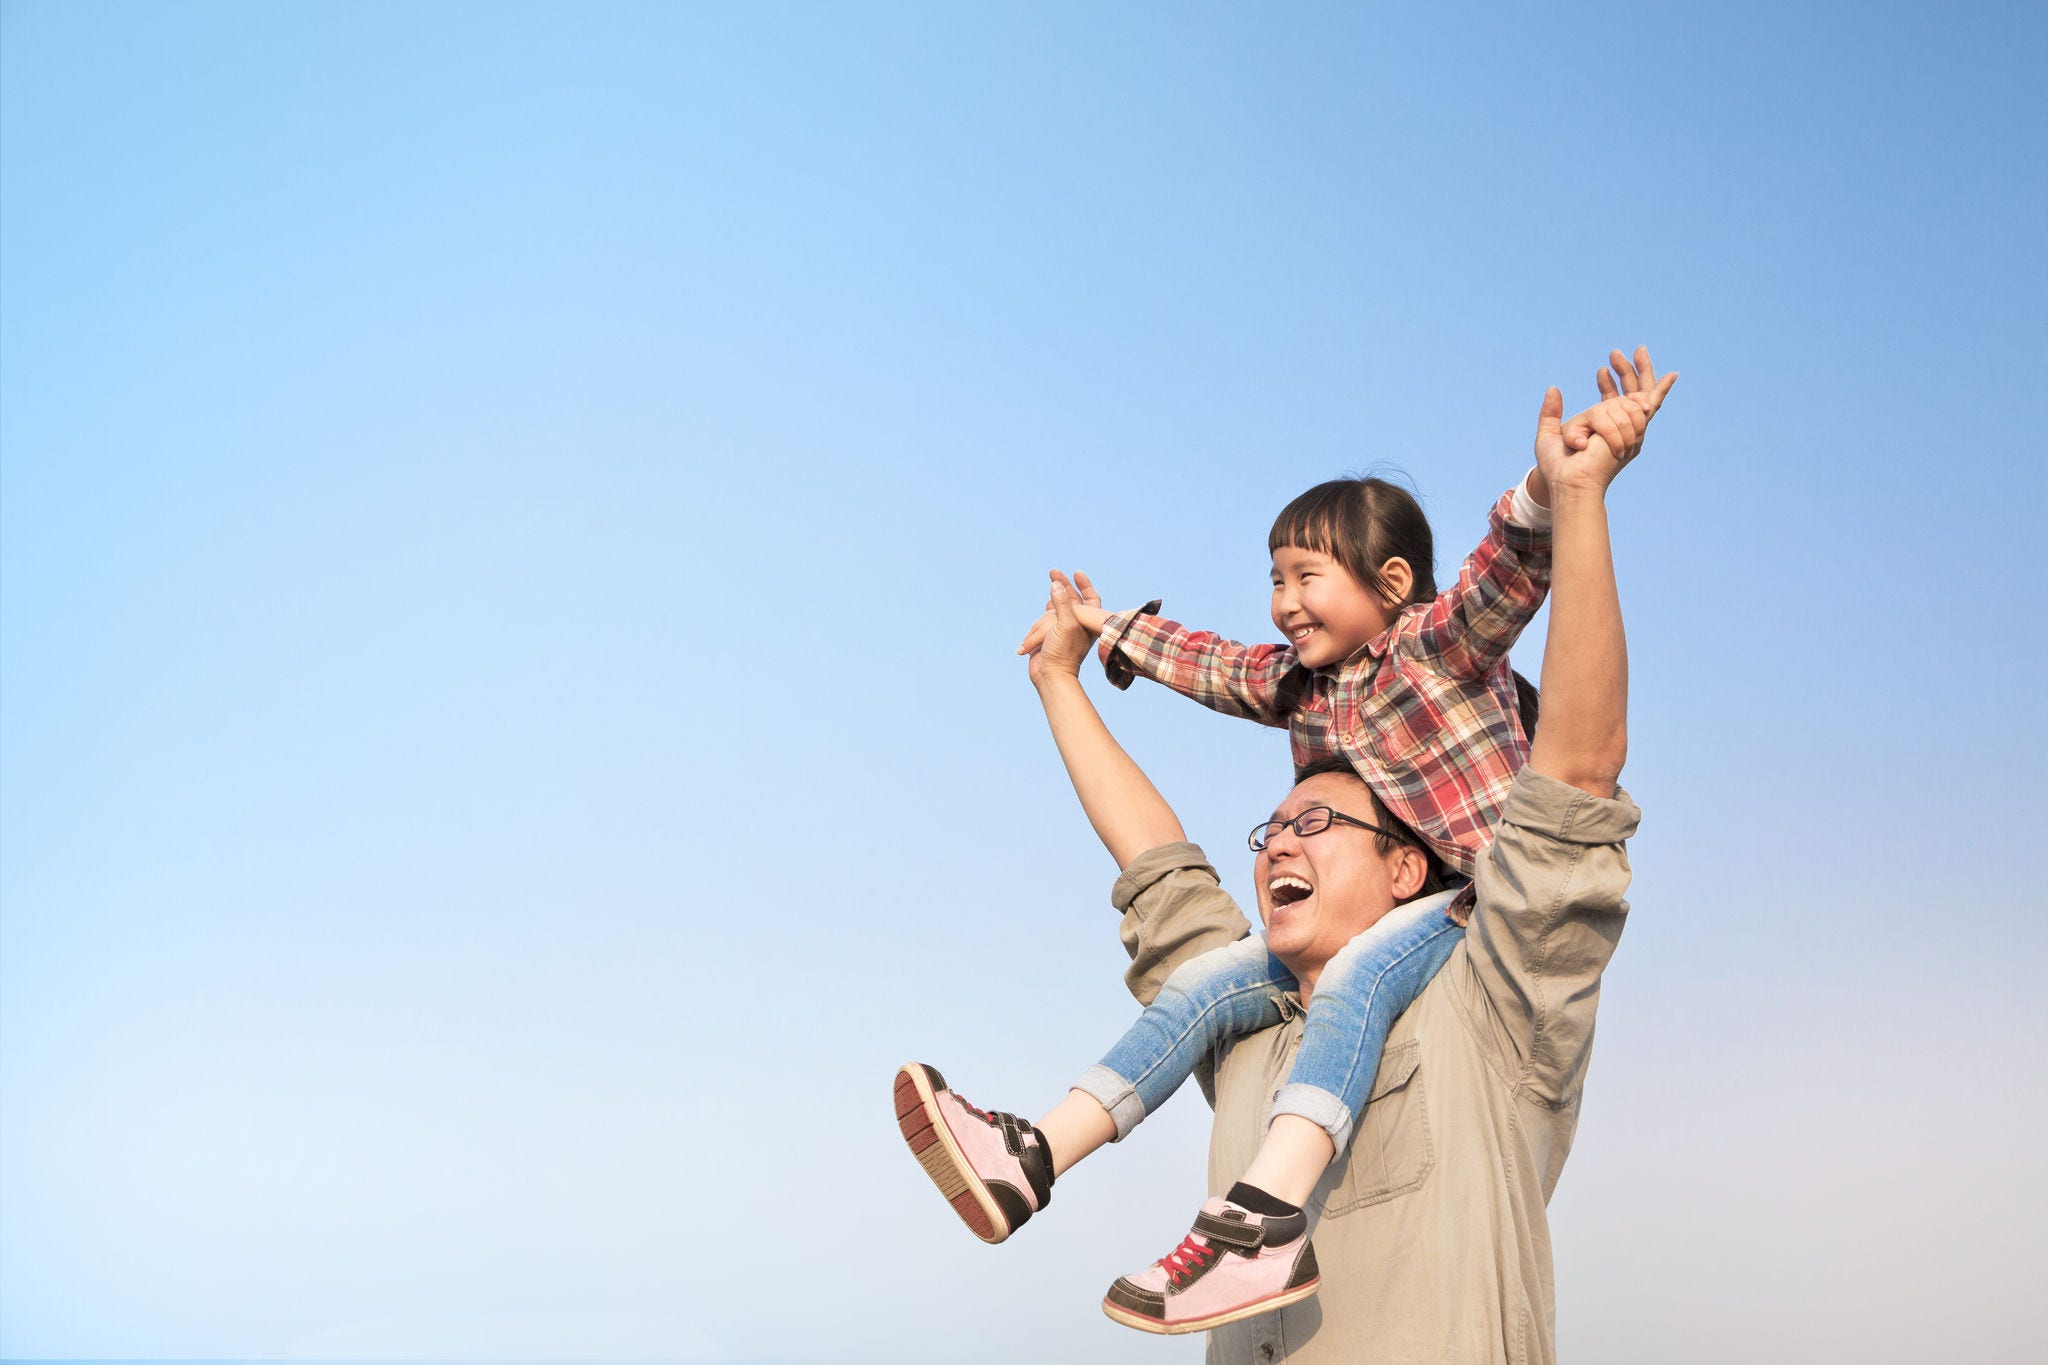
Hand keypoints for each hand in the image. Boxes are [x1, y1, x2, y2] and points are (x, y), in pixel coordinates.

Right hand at [1023, 571, 1099, 684]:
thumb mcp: (1065, 624)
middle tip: (1053, 572)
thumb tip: (1056, 584)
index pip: (1091, 599)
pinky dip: (1045, 613)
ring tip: (1049, 593)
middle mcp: (1077, 625)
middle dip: (1063, 586)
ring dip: (1050, 606)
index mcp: (1087, 623)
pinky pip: (1047, 619)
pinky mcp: (1049, 636)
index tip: (1076, 572)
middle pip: (1071, 600)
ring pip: (1055, 610)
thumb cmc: (1063, 651)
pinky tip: (1046, 603)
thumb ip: (1062, 603)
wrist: (1049, 674)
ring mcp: (1063, 630)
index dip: (1085, 585)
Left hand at [1539, 347, 1677, 497]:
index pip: (1612, 404)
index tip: (1601, 370)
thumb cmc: (1559, 468)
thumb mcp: (1549, 433)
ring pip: (1634, 395)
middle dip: (1626, 372)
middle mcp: (1619, 430)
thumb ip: (1551, 412)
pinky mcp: (1635, 429)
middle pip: (1630, 396)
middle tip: (1615, 352)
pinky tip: (1672, 375)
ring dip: (1625, 372)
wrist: (1570, 479)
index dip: (1609, 385)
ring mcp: (1628, 430)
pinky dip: (1660, 389)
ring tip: (1613, 354)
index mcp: (1603, 431)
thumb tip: (1554, 388)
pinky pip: (1650, 404)